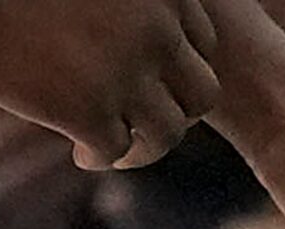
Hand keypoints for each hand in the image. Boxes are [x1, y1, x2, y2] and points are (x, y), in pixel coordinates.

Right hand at [0, 0, 223, 171]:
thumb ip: (121, 5)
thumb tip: (119, 34)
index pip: (204, 41)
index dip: (178, 67)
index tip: (150, 78)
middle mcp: (156, 31)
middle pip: (200, 94)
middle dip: (174, 112)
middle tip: (141, 122)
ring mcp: (126, 72)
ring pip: (167, 133)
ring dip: (144, 147)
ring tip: (115, 147)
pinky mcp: (87, 109)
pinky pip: (117, 151)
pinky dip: (103, 158)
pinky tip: (81, 153)